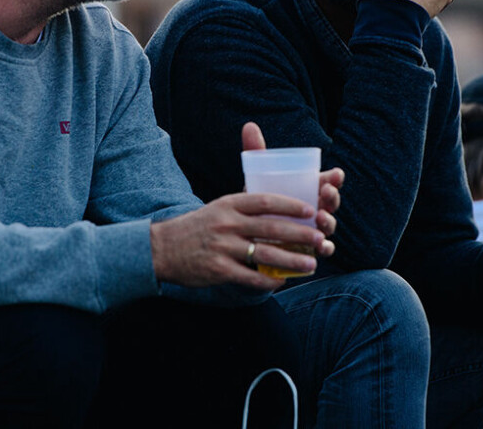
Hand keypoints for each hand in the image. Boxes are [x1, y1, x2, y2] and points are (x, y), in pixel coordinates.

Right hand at [150, 193, 326, 289]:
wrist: (162, 248)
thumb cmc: (199, 226)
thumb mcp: (219, 208)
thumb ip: (246, 207)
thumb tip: (281, 209)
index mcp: (229, 204)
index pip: (265, 200)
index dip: (290, 204)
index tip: (310, 210)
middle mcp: (226, 223)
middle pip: (270, 228)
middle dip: (299, 234)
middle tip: (320, 238)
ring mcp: (222, 247)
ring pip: (264, 254)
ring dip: (291, 260)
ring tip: (311, 264)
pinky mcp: (218, 270)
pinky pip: (249, 276)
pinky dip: (268, 280)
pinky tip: (282, 282)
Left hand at [241, 122, 339, 238]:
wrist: (251, 234)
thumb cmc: (260, 202)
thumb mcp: (259, 178)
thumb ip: (257, 152)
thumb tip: (249, 125)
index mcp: (309, 189)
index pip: (328, 181)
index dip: (335, 178)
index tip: (335, 173)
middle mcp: (316, 208)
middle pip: (331, 202)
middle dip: (333, 196)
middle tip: (327, 192)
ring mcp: (315, 229)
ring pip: (329, 225)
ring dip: (329, 221)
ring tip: (321, 217)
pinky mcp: (309, 249)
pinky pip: (323, 249)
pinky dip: (324, 248)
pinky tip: (322, 246)